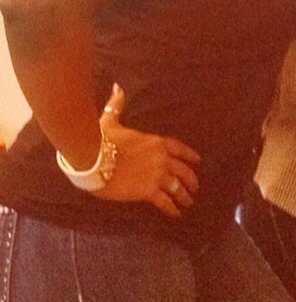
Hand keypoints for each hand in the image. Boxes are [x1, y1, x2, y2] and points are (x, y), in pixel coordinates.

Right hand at [94, 83, 200, 218]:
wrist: (91, 159)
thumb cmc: (100, 139)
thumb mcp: (111, 120)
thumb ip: (118, 105)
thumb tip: (118, 87)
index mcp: (156, 142)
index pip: (180, 149)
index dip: (190, 156)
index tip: (197, 161)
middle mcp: (162, 159)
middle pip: (184, 171)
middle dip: (191, 180)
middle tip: (195, 188)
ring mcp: (157, 175)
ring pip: (178, 187)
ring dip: (185, 196)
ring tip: (188, 202)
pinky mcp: (148, 190)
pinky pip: (166, 201)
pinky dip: (172, 209)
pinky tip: (176, 214)